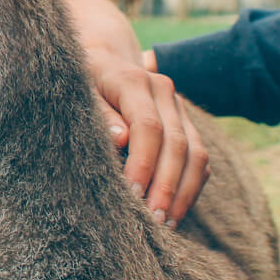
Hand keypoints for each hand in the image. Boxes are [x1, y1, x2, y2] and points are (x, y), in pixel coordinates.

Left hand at [61, 0, 209, 227]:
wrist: (103, 55)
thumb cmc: (82, 80)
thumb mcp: (79, 91)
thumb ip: (99, 115)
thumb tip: (120, 141)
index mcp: (134, 81)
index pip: (148, 127)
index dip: (142, 163)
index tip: (131, 195)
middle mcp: (164, 91)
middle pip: (177, 144)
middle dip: (166, 186)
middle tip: (153, 220)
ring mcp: (179, 107)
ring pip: (196, 153)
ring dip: (184, 192)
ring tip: (167, 224)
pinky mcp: (186, 123)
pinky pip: (200, 159)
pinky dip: (192, 187)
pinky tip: (176, 211)